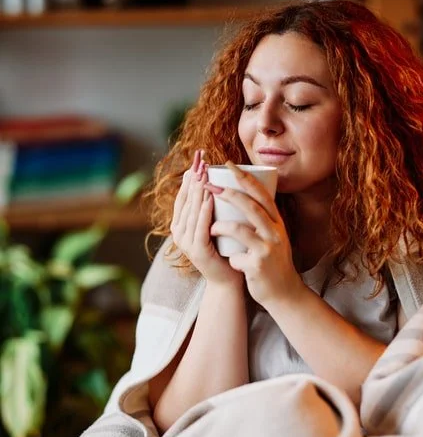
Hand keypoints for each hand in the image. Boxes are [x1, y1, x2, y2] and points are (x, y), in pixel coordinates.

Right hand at [170, 151, 242, 286]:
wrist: (229, 280)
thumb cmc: (226, 249)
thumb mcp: (216, 223)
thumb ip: (211, 206)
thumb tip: (216, 180)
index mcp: (181, 224)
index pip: (184, 194)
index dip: (191, 174)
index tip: (199, 156)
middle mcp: (179, 232)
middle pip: (186, 199)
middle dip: (194, 177)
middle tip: (201, 158)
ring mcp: (186, 242)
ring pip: (192, 210)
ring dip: (199, 190)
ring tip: (205, 172)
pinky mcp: (197, 250)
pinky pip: (200, 226)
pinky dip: (204, 211)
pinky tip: (210, 197)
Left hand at [208, 161, 301, 305]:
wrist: (284, 293)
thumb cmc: (271, 262)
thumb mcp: (272, 236)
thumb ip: (260, 219)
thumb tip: (238, 196)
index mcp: (276, 222)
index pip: (261, 194)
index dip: (244, 177)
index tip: (227, 164)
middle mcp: (275, 232)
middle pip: (251, 206)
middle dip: (228, 193)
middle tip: (209, 185)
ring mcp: (267, 249)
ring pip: (240, 230)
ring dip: (221, 227)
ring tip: (211, 229)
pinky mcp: (258, 267)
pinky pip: (237, 258)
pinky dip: (232, 260)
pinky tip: (233, 263)